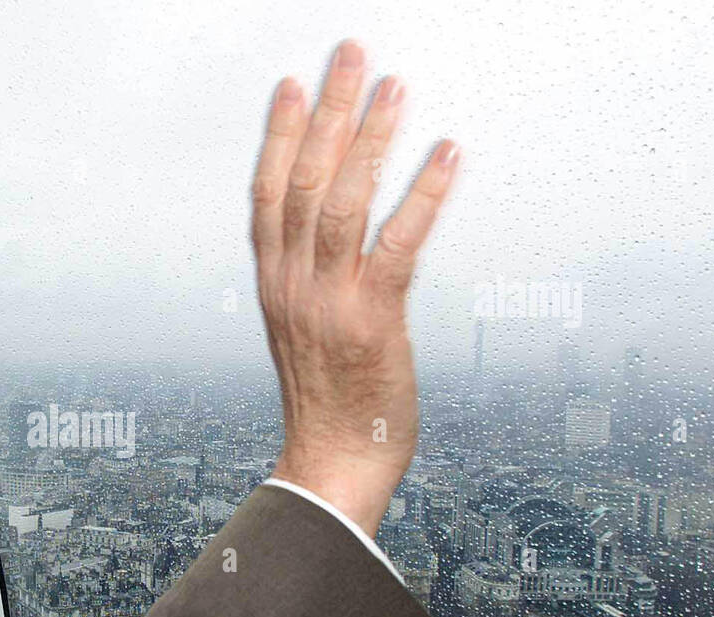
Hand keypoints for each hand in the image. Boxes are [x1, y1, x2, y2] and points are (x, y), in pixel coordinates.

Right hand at [252, 40, 457, 535]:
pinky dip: (423, 195)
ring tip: (395, 86)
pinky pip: (397, 245)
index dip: (279, 136)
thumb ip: (305, 280)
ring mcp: (329, 302)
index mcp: (273, 285)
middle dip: (328, 111)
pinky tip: (446, 153)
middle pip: (302, 181)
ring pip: (341, 202)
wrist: (332, 464)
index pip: (267, 195)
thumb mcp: (299, 332)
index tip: (293, 86)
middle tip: (351, 55)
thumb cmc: (326, 402)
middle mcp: (292, 286)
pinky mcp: (372, 321)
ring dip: (370, 139)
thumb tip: (324, 235)